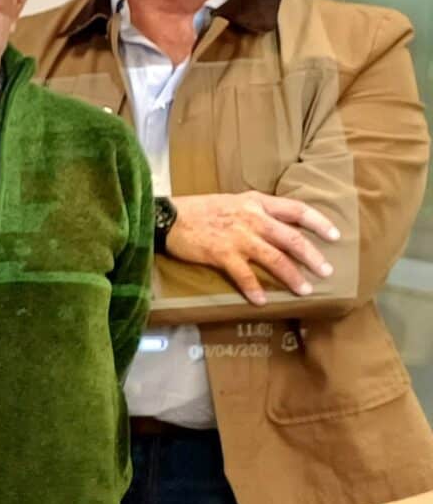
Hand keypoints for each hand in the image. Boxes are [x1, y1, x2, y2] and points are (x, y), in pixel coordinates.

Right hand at [167, 191, 339, 304]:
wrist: (167, 217)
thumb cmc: (199, 210)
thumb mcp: (232, 201)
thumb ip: (256, 212)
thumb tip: (279, 227)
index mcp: (256, 202)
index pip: (296, 209)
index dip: (318, 223)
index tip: (335, 236)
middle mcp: (251, 218)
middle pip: (291, 238)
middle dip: (312, 256)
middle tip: (326, 272)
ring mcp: (237, 236)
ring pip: (274, 258)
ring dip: (292, 276)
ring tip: (304, 291)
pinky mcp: (221, 253)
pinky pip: (243, 275)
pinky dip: (254, 289)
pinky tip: (262, 301)